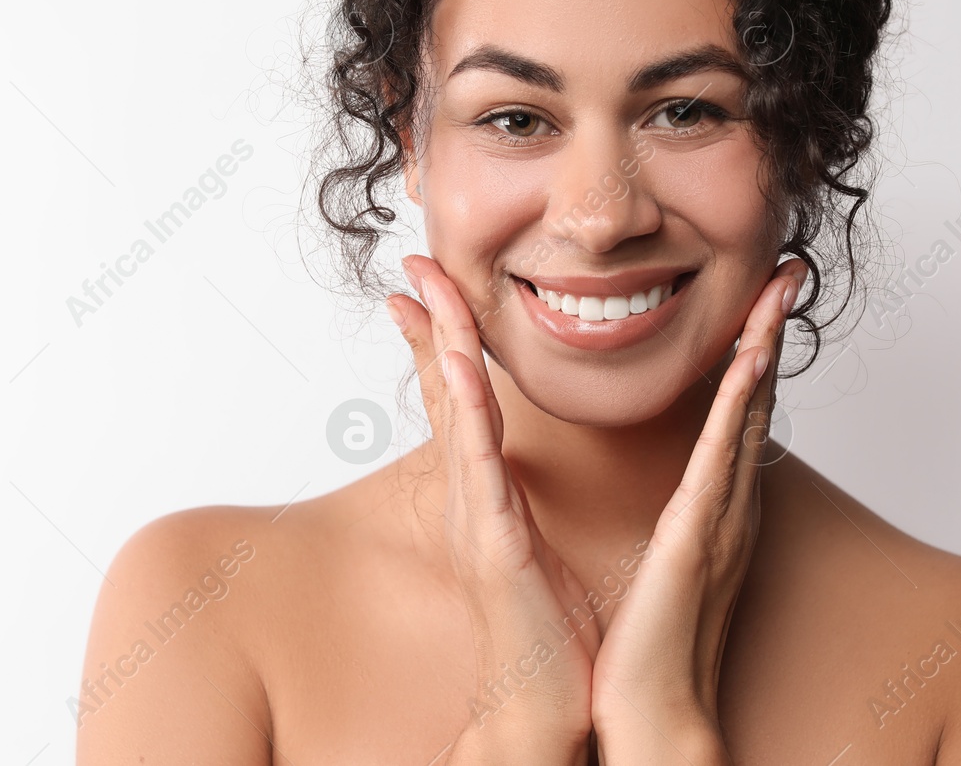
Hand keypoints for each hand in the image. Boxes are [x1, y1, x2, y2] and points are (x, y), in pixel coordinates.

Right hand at [388, 255, 599, 764]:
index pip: (458, 396)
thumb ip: (520, 497)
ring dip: (444, 346)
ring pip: (457, 412)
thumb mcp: (532, 540)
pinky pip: (478, 464)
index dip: (440, 337)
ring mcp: (477, 512)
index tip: (425, 285)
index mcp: (487, 487)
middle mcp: (471, 492)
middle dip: (432, 320)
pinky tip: (459, 369)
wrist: (543, 699)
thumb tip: (519, 465)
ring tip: (431, 291)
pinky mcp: (494, 539)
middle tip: (414, 261)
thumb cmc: (546, 625)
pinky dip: (466, 412)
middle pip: (446, 387)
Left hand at [588, 259, 805, 763]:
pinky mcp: (699, 535)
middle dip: (773, 331)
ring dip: (765, 347)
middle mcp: (731, 502)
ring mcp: (722, 516)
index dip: (755, 349)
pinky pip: (721, 456)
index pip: (738, 411)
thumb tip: (687, 488)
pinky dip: (740, 404)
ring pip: (748, 414)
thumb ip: (684, 515)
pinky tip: (751, 360)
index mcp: (717, 504)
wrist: (655, 710)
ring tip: (777, 290)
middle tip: (787, 269)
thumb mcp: (673, 559)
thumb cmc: (656, 642)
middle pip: (757, 398)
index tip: (762, 296)